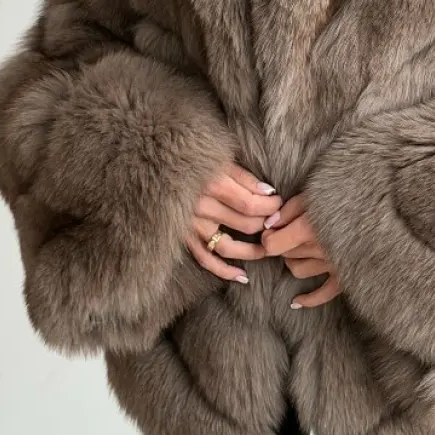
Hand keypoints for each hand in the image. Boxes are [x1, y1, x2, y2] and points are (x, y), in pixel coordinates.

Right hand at [187, 162, 281, 283]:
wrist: (155, 166)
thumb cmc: (191, 158)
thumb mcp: (219, 158)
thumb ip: (243, 176)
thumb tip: (268, 192)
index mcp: (212, 183)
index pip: (250, 204)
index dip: (270, 206)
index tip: (279, 203)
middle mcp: (201, 207)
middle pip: (244, 224)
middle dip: (265, 224)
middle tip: (275, 222)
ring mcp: (191, 224)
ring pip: (227, 246)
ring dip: (251, 251)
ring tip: (268, 250)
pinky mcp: (182, 237)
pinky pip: (205, 259)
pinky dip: (224, 271)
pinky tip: (242, 276)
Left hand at [260, 190, 342, 307]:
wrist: (385, 202)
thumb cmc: (348, 192)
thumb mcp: (315, 192)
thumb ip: (289, 209)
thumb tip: (269, 224)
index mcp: (309, 229)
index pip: (273, 244)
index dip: (267, 237)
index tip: (270, 230)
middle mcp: (319, 249)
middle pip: (286, 254)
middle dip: (282, 244)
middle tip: (286, 233)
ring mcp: (333, 264)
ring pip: (299, 270)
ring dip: (293, 261)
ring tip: (297, 249)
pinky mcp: (346, 274)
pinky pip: (323, 294)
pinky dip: (308, 300)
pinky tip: (296, 302)